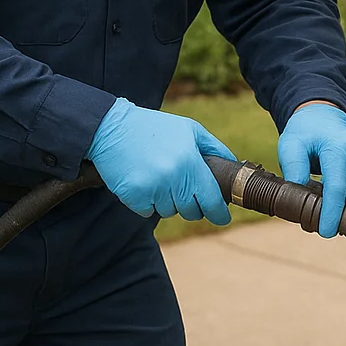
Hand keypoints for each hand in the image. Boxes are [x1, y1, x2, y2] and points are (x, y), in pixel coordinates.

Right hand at [88, 98, 234, 224]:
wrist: (112, 128)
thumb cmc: (155, 128)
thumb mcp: (190, 129)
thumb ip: (214, 148)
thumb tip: (233, 166)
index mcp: (190, 162)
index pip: (211, 200)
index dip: (219, 213)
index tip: (222, 218)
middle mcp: (172, 178)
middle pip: (191, 211)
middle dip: (191, 205)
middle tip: (183, 188)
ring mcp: (152, 189)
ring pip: (169, 212)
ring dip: (167, 201)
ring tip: (159, 178)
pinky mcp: (133, 196)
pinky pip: (148, 212)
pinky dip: (147, 202)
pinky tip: (144, 181)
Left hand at [276, 101, 345, 237]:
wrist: (325, 120)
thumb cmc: (305, 134)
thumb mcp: (290, 146)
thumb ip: (293, 168)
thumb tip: (299, 194)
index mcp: (338, 147)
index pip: (338, 187)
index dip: (332, 213)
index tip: (325, 231)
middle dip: (339, 215)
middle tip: (319, 222)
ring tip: (326, 203)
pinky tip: (340, 193)